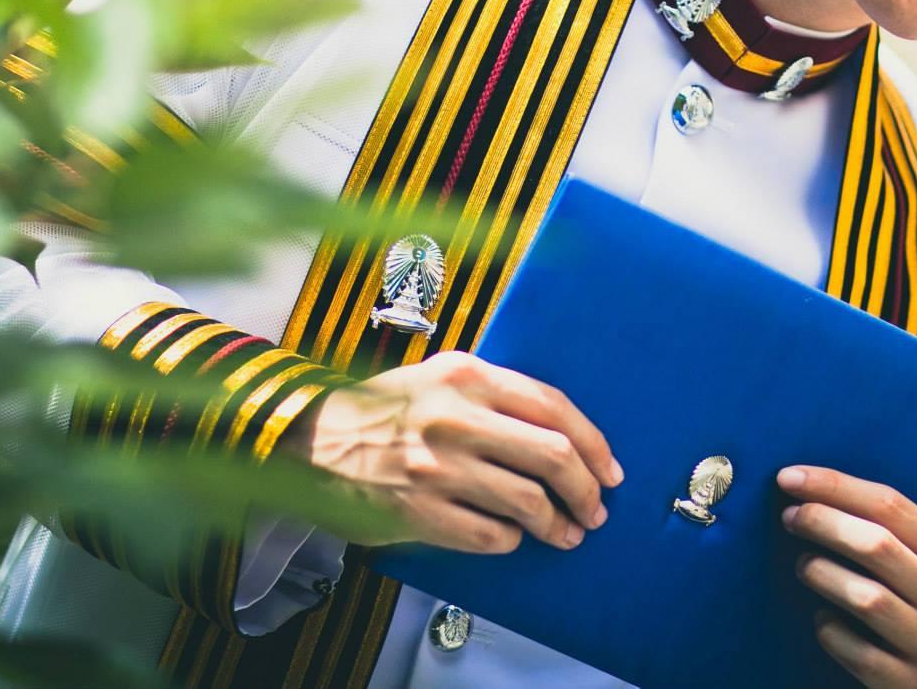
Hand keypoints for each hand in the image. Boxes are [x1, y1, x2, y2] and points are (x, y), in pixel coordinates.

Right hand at [276, 350, 621, 554]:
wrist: (309, 437)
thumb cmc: (379, 408)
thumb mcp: (438, 376)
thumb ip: (493, 393)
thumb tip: (559, 430)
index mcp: (467, 375)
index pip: (554, 406)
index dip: (593, 442)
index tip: (608, 468)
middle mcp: (456, 417)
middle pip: (553, 455)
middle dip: (587, 489)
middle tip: (595, 508)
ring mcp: (438, 467)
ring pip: (528, 502)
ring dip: (558, 524)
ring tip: (565, 532)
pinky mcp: (419, 510)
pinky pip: (490, 535)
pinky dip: (511, 541)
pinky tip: (512, 538)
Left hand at [778, 465, 916, 688]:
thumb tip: (891, 470)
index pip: (893, 506)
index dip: (837, 486)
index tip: (793, 476)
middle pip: (876, 545)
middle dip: (823, 522)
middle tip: (790, 515)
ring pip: (865, 598)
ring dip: (822, 574)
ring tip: (804, 564)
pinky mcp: (907, 683)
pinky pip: (855, 650)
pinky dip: (829, 629)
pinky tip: (821, 618)